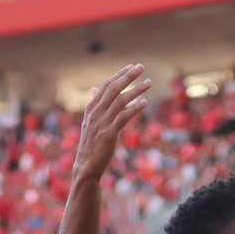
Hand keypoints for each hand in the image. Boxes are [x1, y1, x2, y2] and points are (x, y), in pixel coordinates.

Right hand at [71, 65, 150, 183]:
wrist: (86, 166)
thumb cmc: (91, 144)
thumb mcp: (90, 122)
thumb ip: (95, 106)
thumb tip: (95, 89)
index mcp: (91, 108)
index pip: (105, 86)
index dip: (118, 75)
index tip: (131, 67)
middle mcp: (95, 112)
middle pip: (113, 89)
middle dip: (127, 76)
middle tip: (141, 67)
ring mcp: (102, 122)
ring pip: (120, 100)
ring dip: (136, 90)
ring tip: (148, 82)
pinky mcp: (109, 133)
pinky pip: (124, 116)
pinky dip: (135, 108)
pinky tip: (144, 102)